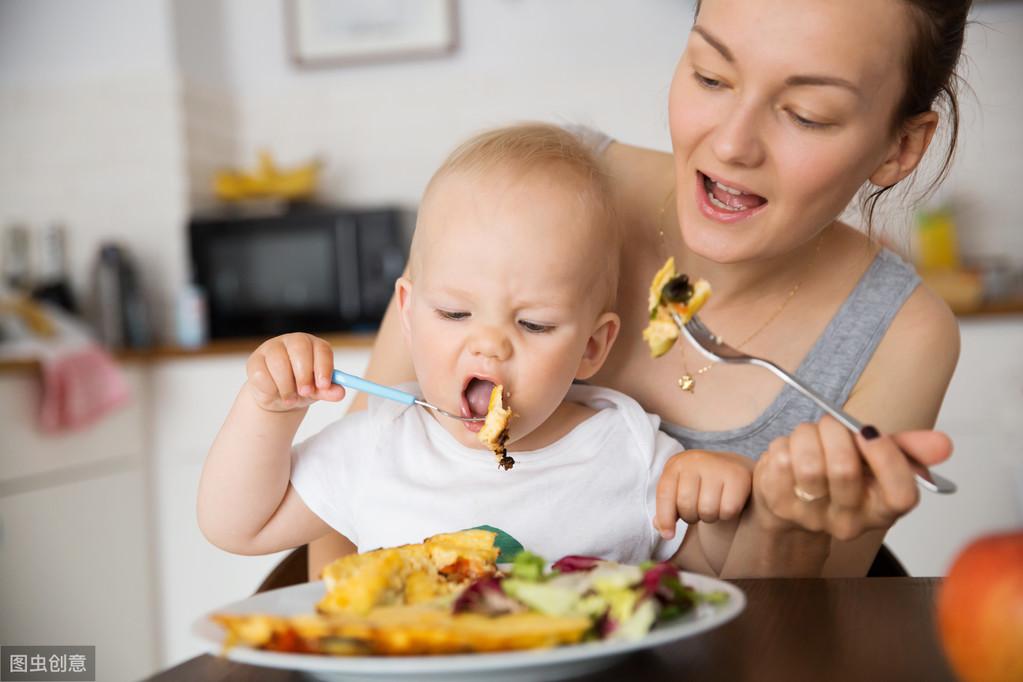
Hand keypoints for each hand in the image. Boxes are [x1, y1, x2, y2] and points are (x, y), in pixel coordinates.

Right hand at [245, 333, 345, 411]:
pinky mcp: (255, 359)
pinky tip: (275, 393)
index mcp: (313, 345)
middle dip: (304, 374)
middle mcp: (293, 341)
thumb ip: (328, 391)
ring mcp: (272, 348)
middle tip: (305, 392)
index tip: (324, 385)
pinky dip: (270, 388)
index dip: (324, 367)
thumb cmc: (301, 388)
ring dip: (286, 386)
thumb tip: (340, 393)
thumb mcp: (317, 391)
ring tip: (291, 399)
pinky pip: (262, 373)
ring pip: (279, 362)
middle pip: (300, 350)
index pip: (322, 349)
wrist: (277, 396)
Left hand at [654, 450, 753, 539]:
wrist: (733, 466)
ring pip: (707, 510)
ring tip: (712, 507)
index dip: (665, 518)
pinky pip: (728, 510)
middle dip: (691, 517)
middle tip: (698, 511)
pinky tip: (726, 504)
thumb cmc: (700, 483)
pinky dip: (726, 515)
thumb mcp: (680, 489)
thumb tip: (662, 529)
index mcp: (676, 464)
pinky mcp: (738, 476)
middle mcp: (695, 461)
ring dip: (709, 517)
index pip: (665, 493)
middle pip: (686, 504)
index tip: (668, 535)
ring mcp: (718, 466)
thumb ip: (668, 509)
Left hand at [752, 416, 952, 539]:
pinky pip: (780, 460)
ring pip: (809, 463)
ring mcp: (811, 516)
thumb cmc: (839, 475)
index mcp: (882, 510)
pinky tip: (791, 451)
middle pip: (845, 470)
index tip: (870, 432)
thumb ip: (910, 449)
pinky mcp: (779, 504)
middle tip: (831, 424)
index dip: (888, 458)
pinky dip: (784, 443)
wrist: (793, 499)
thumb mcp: (877, 460)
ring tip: (810, 436)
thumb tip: (943, 444)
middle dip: (836, 431)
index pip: (901, 495)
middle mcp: (849, 521)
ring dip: (807, 435)